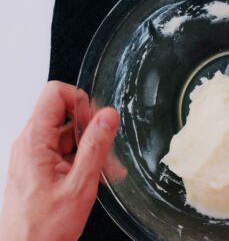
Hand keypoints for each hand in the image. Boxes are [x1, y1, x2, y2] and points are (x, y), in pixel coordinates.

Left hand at [0, 81, 119, 240]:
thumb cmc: (43, 228)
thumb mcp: (79, 186)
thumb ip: (95, 147)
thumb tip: (107, 116)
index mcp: (34, 141)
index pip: (54, 93)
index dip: (80, 100)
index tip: (96, 120)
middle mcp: (29, 143)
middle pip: (62, 112)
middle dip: (88, 126)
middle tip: (103, 147)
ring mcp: (33, 155)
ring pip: (65, 133)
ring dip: (88, 145)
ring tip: (103, 168)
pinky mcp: (38, 167)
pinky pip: (62, 150)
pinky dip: (81, 158)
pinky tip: (93, 175)